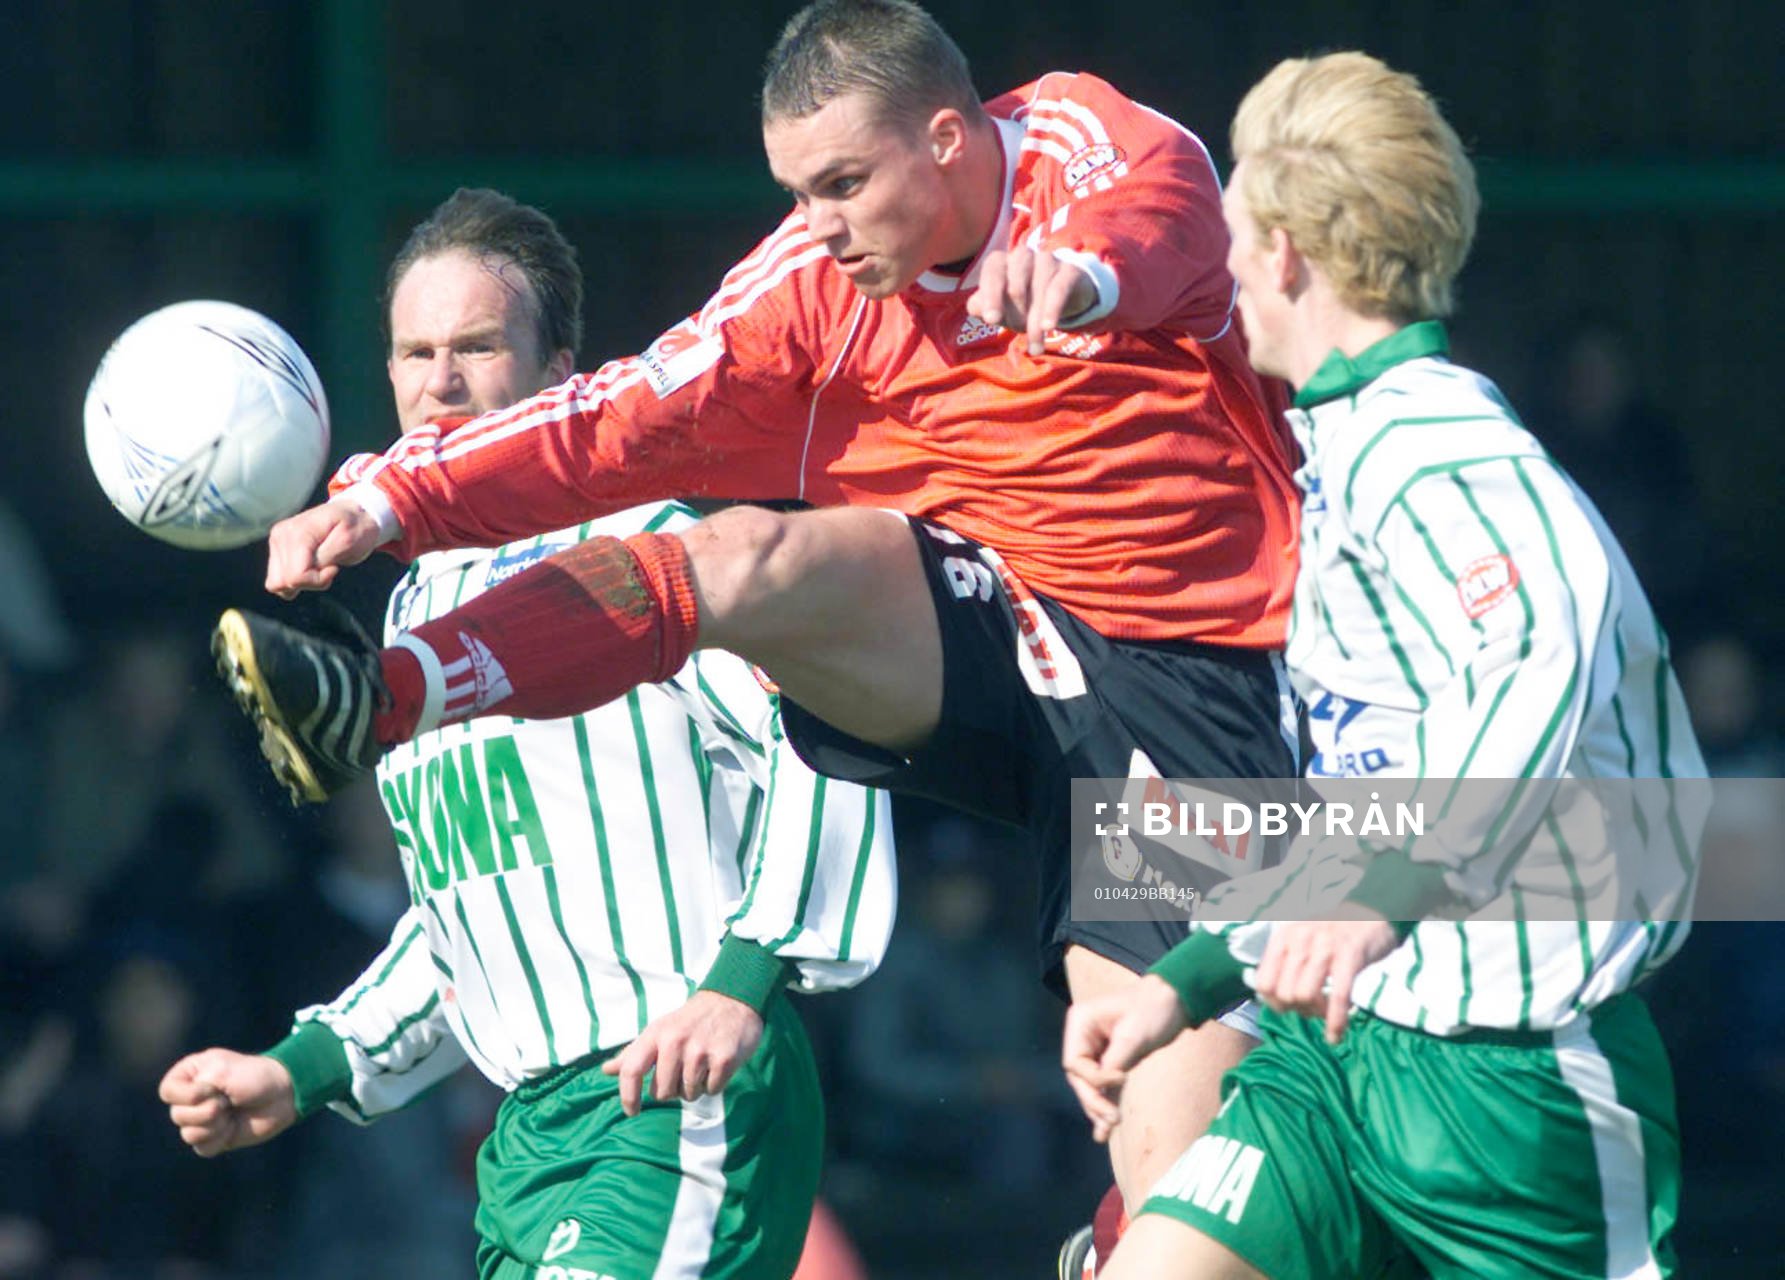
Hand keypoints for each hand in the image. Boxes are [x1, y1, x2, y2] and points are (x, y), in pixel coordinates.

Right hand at [159, 1049, 298, 1156]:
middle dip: (206, 1110)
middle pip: (177, 1115)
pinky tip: (232, 1127)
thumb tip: (185, 1117)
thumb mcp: (222, 1071)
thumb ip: (195, 1088)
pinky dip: (219, 1138)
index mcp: (190, 1075)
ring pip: (188, 1133)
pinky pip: (201, 1148)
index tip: (211, 1088)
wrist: (282, 1094)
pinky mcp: (213, 1138)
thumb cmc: (254, 1076)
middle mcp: (191, 1098)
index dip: (188, 1095)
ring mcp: (202, 1119)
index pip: (167, 1092)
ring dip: (214, 1124)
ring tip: (231, 1112)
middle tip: (227, 1100)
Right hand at [265, 497, 385, 598]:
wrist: (354, 514)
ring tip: (320, 567)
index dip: (318, 580)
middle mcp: (281, 535)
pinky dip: (296, 580)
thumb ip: (326, 556)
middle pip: (284, 582)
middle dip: (311, 582)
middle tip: (329, 567)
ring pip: (277, 584)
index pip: (296, 575)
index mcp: (298, 532)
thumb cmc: (356, 528)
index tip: (334, 568)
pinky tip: (311, 569)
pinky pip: (278, 579)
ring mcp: (276, 541)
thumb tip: (307, 569)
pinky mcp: (276, 548)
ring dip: (302, 583)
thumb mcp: (349, 541)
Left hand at [601, 991, 763, 1116]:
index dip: (628, 1096)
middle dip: (672, 1090)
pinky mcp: (724, 1059)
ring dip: (694, 1087)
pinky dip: (714, 1084)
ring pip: (688, 1095)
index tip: (632, 1111)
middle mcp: (675, 1042)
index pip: (631, 1070)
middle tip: (683, 1071)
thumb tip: (606, 1070)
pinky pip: (711, 1091)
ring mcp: (700, 1051)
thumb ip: (634, 1053)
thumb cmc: (689, 1021)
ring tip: (702, 1065)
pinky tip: (716, 1065)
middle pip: (662, 1093)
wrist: (732, 1000)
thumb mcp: (659, 1030)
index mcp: (655, 1034)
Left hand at [967, 247, 1097, 354]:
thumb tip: (975, 306)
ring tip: (1035, 348)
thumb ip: (982, 306)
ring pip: (1037, 292)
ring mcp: (1047, 259)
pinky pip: (1058, 289)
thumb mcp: (1000, 307)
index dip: (991, 296)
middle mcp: (1022, 255)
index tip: (992, 320)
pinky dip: (1052, 310)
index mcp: (1000, 261)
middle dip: (1016, 317)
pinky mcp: (1069, 270)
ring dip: (1035, 324)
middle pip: (1015, 288)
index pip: (992, 272)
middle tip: (1019, 332)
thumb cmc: (1021, 302)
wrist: (1063, 296)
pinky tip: (1048, 327)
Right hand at [1060, 975, 1186, 1143]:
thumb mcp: (1133, 1035)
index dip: (1095, 1078)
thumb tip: (1102, 1089)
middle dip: (1094, 1099)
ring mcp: (1096, 1049)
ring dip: (1099, 1107)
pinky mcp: (1112, 1060)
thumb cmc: (1154, 1009)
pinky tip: (1103, 1132)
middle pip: (1079, 1078)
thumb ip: (1114, 1061)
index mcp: (1081, 1023)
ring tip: (1109, 1128)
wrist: (1178, 999)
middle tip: (1113, 1119)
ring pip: (1090, 1086)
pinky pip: (1104, 1087)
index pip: (1074, 1063)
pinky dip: (1106, 1104)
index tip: (1123, 1077)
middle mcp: (1083, 1036)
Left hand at [1252, 906, 1399, 1043]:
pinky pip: (1338, 997)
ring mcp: (1325, 947)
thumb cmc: (1333, 932)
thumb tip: (1274, 999)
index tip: (1290, 1008)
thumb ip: (1285, 963)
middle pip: (1284, 994)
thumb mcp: (1300, 938)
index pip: (1264, 982)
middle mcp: (1300, 940)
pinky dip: (1335, 1022)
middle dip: (1298, 1011)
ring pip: (1304, 996)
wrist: (1372, 910)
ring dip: (1316, 1014)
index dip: (1274, 1003)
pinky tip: (1336, 1035)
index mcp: (1284, 937)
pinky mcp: (1350, 955)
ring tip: (1326, 1013)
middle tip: (1314, 1009)